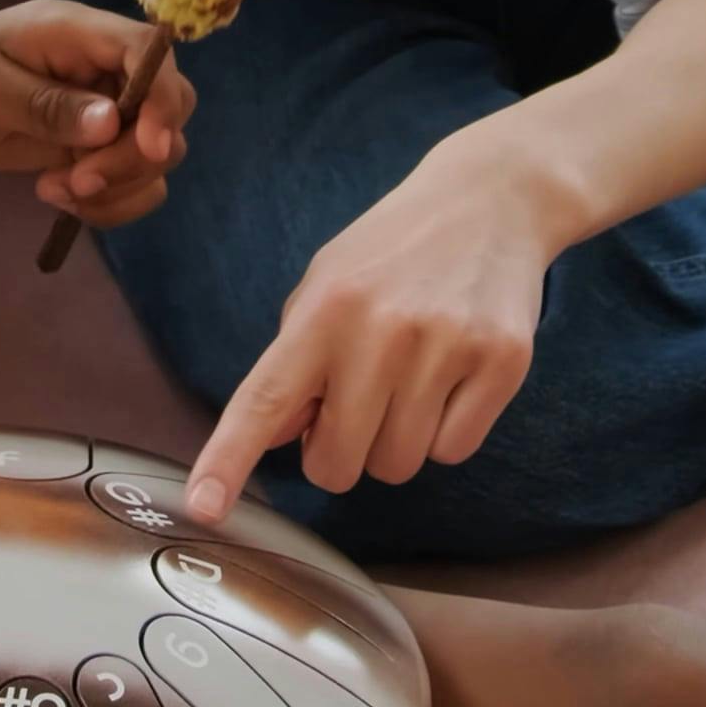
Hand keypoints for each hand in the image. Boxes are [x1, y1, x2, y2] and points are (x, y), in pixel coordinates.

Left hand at [0, 2, 192, 221]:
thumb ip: (42, 104)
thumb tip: (111, 121)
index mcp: (76, 33)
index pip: (150, 50)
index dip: (163, 96)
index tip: (149, 147)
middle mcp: (104, 66)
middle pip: (170, 105)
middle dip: (134, 156)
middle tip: (77, 181)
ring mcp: (109, 107)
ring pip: (160, 151)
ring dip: (119, 185)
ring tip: (57, 191)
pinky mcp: (102, 146)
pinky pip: (136, 180)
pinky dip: (112, 200)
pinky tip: (64, 199)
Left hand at [184, 139, 575, 525]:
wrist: (490, 199)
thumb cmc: (393, 253)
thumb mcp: (326, 285)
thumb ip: (293, 362)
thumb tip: (269, 438)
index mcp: (325, 310)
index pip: (265, 399)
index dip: (229, 458)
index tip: (203, 507)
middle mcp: (381, 331)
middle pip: (337, 464)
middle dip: (340, 451)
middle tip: (358, 403)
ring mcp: (445, 347)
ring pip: (397, 466)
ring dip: (395, 441)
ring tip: (409, 379)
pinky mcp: (502, 362)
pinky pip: (453, 451)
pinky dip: (446, 431)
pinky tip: (452, 376)